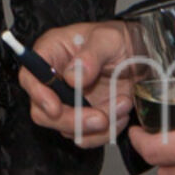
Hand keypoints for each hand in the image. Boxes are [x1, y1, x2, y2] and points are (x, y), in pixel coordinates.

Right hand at [20, 20, 137, 145]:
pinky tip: (122, 112)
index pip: (30, 76)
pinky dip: (106, 132)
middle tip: (100, 118)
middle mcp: (56, 79)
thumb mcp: (109, 38)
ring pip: (66, 129)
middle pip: (43, 111)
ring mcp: (69, 101)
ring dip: (96, 127)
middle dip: (72, 120)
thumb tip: (72, 77)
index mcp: (52, 53)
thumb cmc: (122, 39)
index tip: (55, 107)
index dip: (37, 94)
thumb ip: (91, 55)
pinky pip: (86, 137)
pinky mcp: (85, 116)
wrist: (144, 56)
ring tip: (123, 104)